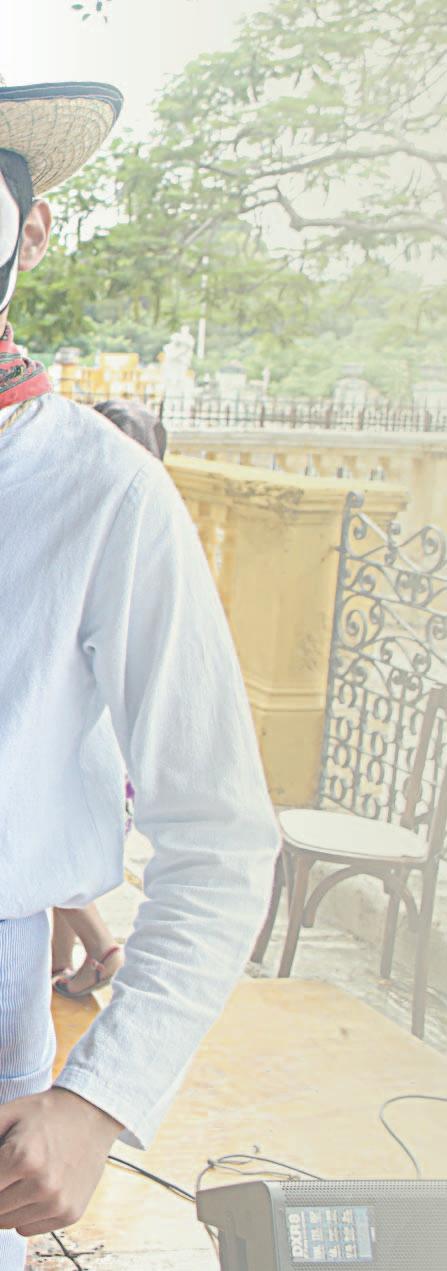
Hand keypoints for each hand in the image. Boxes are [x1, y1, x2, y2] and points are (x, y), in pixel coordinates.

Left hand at [0, 1087, 122, 1235]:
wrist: (92, 1113)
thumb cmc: (45, 1113)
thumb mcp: (6, 1115)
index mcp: (22, 1157)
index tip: (0, 1166)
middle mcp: (42, 1184)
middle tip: (8, 1168)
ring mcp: (57, 1202)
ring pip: (7, 1223)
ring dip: (8, 1203)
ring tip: (22, 1174)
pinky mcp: (69, 1214)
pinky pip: (28, 1228)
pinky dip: (25, 1212)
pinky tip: (38, 1186)